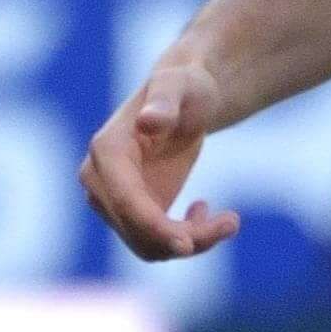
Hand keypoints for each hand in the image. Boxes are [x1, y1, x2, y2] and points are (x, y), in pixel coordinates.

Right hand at [82, 65, 236, 261]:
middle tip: (231, 223)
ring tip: (228, 221)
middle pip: (137, 230)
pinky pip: (155, 242)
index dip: (155, 228)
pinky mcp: (131, 211)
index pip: (126, 203)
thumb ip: (164, 102)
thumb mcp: (179, 86)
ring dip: (190, 242)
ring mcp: (111, 198)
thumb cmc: (184, 87)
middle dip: (184, 238)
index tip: (189, 244)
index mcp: (107, 151)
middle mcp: (99, 179)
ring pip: (147, 245)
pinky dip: (186, 239)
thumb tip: (148, 122)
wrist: (183, 99)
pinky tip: (205, 209)